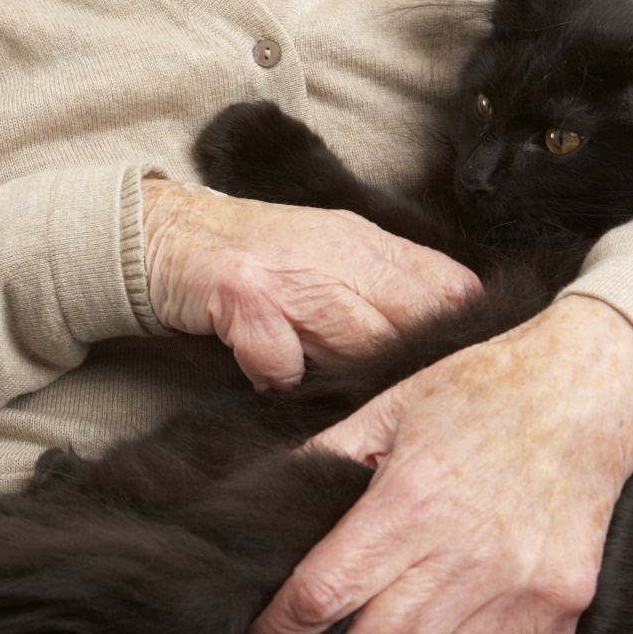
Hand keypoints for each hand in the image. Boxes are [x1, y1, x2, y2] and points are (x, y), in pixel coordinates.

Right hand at [141, 177, 479, 391]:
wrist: (168, 232)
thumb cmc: (257, 256)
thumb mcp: (332, 254)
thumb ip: (386, 285)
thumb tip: (450, 329)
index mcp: (366, 242)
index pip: (448, 285)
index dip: (463, 332)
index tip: (464, 368)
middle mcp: (336, 252)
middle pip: (410, 320)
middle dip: (411, 366)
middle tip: (404, 401)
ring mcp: (290, 273)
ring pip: (356, 343)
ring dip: (351, 379)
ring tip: (341, 397)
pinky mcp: (243, 296)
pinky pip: (282, 364)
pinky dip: (279, 380)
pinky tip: (270, 379)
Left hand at [248, 294, 632, 633]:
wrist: (589, 391)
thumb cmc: (482, 390)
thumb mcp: (392, 404)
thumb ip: (328, 455)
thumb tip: (268, 494)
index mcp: (409, 501)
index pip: (322, 594)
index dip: (280, 631)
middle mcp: (463, 555)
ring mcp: (518, 590)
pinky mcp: (560, 609)